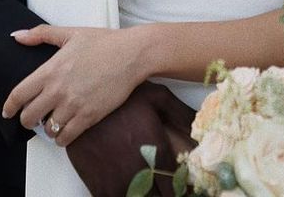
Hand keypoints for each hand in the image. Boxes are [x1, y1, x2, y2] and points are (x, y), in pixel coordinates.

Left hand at [2, 24, 146, 145]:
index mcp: (50, 70)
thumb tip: (17, 36)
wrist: (131, 55)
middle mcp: (58, 90)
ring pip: (47, 129)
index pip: (19, 94)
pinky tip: (65, 130)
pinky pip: (66, 138)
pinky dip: (62, 138)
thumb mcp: (70, 33)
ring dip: (47, 128)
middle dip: (27, 119)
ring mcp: (73, 105)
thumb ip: (41, 34)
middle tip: (33, 117)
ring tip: (52, 121)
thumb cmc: (103, 42)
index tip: (7, 111)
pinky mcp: (89, 117)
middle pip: (29, 117)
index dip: (9, 106)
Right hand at [67, 81, 195, 196]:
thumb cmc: (121, 98)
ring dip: (146, 195)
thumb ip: (182, 114)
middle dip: (164, 193)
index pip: (177, 188)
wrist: (81, 102)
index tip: (181, 186)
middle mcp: (141, 173)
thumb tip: (203, 126)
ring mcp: (118, 183)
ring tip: (148, 186)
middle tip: (163, 185)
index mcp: (158, 153)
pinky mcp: (99, 187)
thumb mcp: (157, 96)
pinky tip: (129, 188)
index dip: (181, 190)